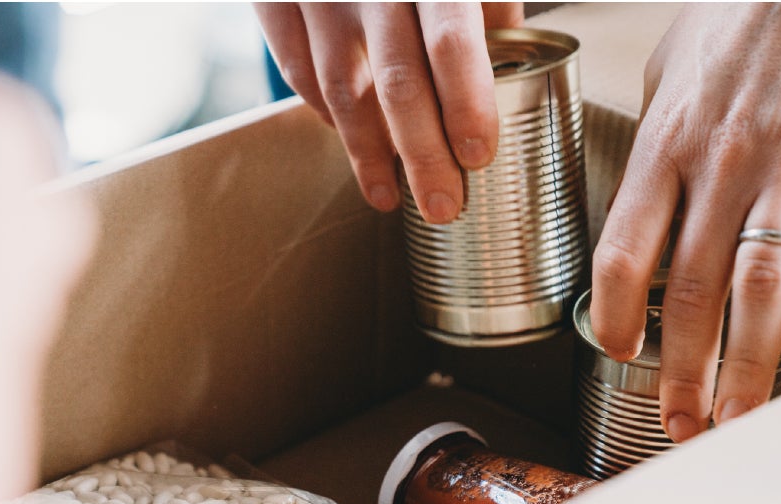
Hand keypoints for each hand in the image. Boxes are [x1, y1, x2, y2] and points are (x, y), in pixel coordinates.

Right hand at [253, 2, 522, 221]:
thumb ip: (484, 2)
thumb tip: (506, 72)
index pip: (453, 41)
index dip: (465, 104)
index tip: (479, 156)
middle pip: (396, 83)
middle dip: (422, 155)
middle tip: (444, 206)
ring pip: (340, 89)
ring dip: (367, 153)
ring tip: (389, 197)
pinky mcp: (274, 0)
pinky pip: (297, 71)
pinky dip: (324, 112)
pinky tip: (348, 139)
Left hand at [589, 3, 780, 442]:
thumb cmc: (737, 21)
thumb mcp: (667, 77)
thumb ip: (655, 147)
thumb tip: (645, 196)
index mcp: (660, 149)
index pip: (622, 252)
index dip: (614, 314)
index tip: (615, 351)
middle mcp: (713, 169)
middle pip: (686, 289)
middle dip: (678, 366)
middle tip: (675, 421)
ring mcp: (776, 174)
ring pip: (752, 288)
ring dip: (740, 363)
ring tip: (730, 415)